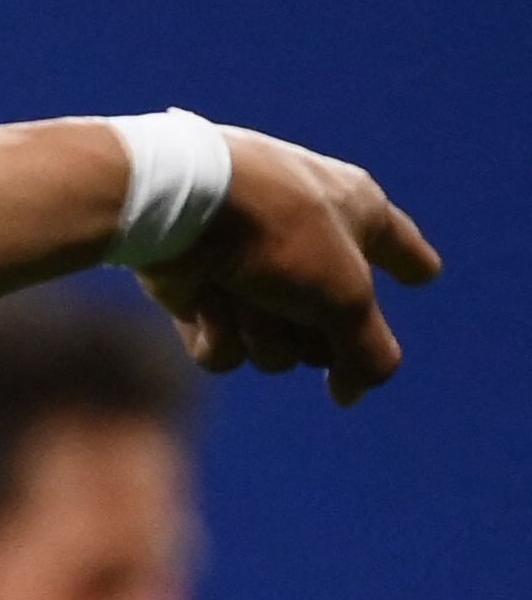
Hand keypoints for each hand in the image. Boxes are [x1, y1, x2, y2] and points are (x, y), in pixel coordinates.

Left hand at [138, 125, 439, 405]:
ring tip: (242, 291)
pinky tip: (205, 303)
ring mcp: (247, 265)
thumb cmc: (276, 231)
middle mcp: (303, 236)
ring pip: (275, 346)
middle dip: (314, 335)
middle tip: (298, 303)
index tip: (422, 274)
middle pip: (332, 328)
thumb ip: (368, 354)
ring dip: (262, 333)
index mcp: (354, 210)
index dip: (411, 263)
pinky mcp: (198, 288)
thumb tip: (350, 393)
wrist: (177, 207)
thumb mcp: (346, 298)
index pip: (398, 245)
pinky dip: (217, 336)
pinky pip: (224, 349)